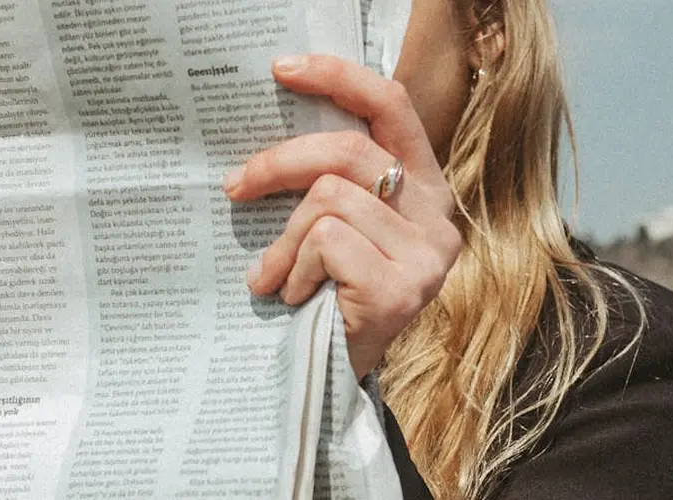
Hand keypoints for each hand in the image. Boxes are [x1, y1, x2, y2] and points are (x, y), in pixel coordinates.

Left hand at [223, 54, 462, 376]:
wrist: (337, 376)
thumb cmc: (329, 294)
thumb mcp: (336, 227)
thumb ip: (329, 181)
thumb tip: (270, 139)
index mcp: (423, 185)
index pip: (392, 105)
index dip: (338, 77)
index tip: (282, 69)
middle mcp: (437, 214)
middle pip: (346, 152)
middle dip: (277, 164)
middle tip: (235, 186)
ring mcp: (426, 254)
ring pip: (328, 200)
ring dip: (284, 241)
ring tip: (275, 275)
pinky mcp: (402, 288)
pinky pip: (325, 242)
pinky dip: (294, 269)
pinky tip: (296, 298)